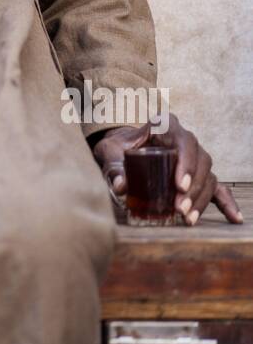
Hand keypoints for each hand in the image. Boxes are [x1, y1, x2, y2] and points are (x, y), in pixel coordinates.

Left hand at [91, 114, 242, 225]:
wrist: (121, 148)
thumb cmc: (116, 146)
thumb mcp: (109, 150)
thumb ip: (113, 165)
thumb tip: (121, 186)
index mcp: (165, 125)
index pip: (183, 140)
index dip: (186, 162)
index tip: (180, 185)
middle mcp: (183, 139)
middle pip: (199, 160)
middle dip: (193, 187)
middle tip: (180, 208)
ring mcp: (193, 157)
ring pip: (207, 175)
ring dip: (201, 198)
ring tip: (187, 218)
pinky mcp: (196, 174)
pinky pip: (216, 187)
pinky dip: (225, 202)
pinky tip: (234, 217)